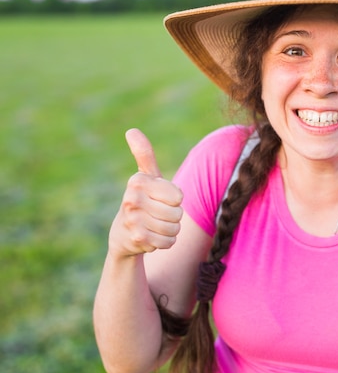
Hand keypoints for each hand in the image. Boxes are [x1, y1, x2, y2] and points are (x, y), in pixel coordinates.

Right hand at [108, 129, 183, 256]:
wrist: (123, 235)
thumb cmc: (143, 200)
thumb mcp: (146, 177)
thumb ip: (144, 154)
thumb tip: (131, 130)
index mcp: (137, 181)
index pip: (178, 196)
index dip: (174, 200)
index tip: (159, 199)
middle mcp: (131, 199)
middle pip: (177, 213)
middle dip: (173, 217)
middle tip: (157, 215)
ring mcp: (133, 220)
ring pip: (174, 228)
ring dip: (170, 230)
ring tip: (154, 226)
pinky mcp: (137, 239)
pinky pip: (169, 242)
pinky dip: (165, 242)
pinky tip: (152, 238)